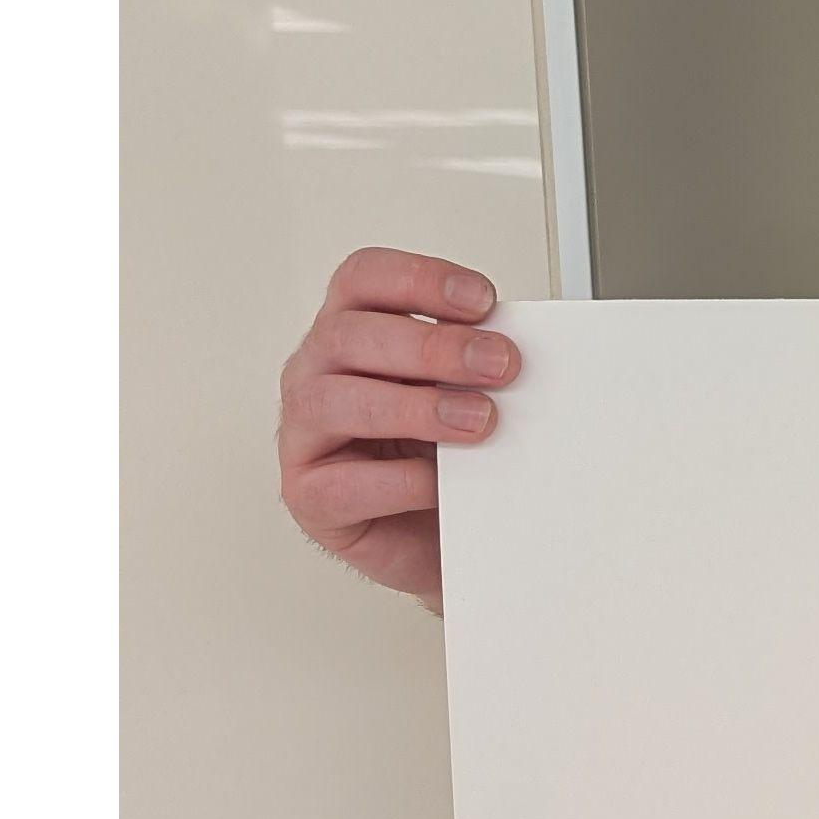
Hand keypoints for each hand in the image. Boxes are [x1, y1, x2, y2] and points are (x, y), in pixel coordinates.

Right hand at [277, 246, 523, 611]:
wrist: (436, 540)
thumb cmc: (440, 456)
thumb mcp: (460, 393)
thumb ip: (474, 366)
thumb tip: (513, 350)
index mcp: (351, 332)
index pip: (364, 279)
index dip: (419, 280)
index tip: (482, 300)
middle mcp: (317, 372)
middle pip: (350, 334)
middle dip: (433, 346)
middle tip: (500, 365)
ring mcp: (304, 433)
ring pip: (334, 401)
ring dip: (415, 408)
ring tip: (478, 421)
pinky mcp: (309, 495)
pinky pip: (345, 483)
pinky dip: (401, 481)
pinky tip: (442, 483)